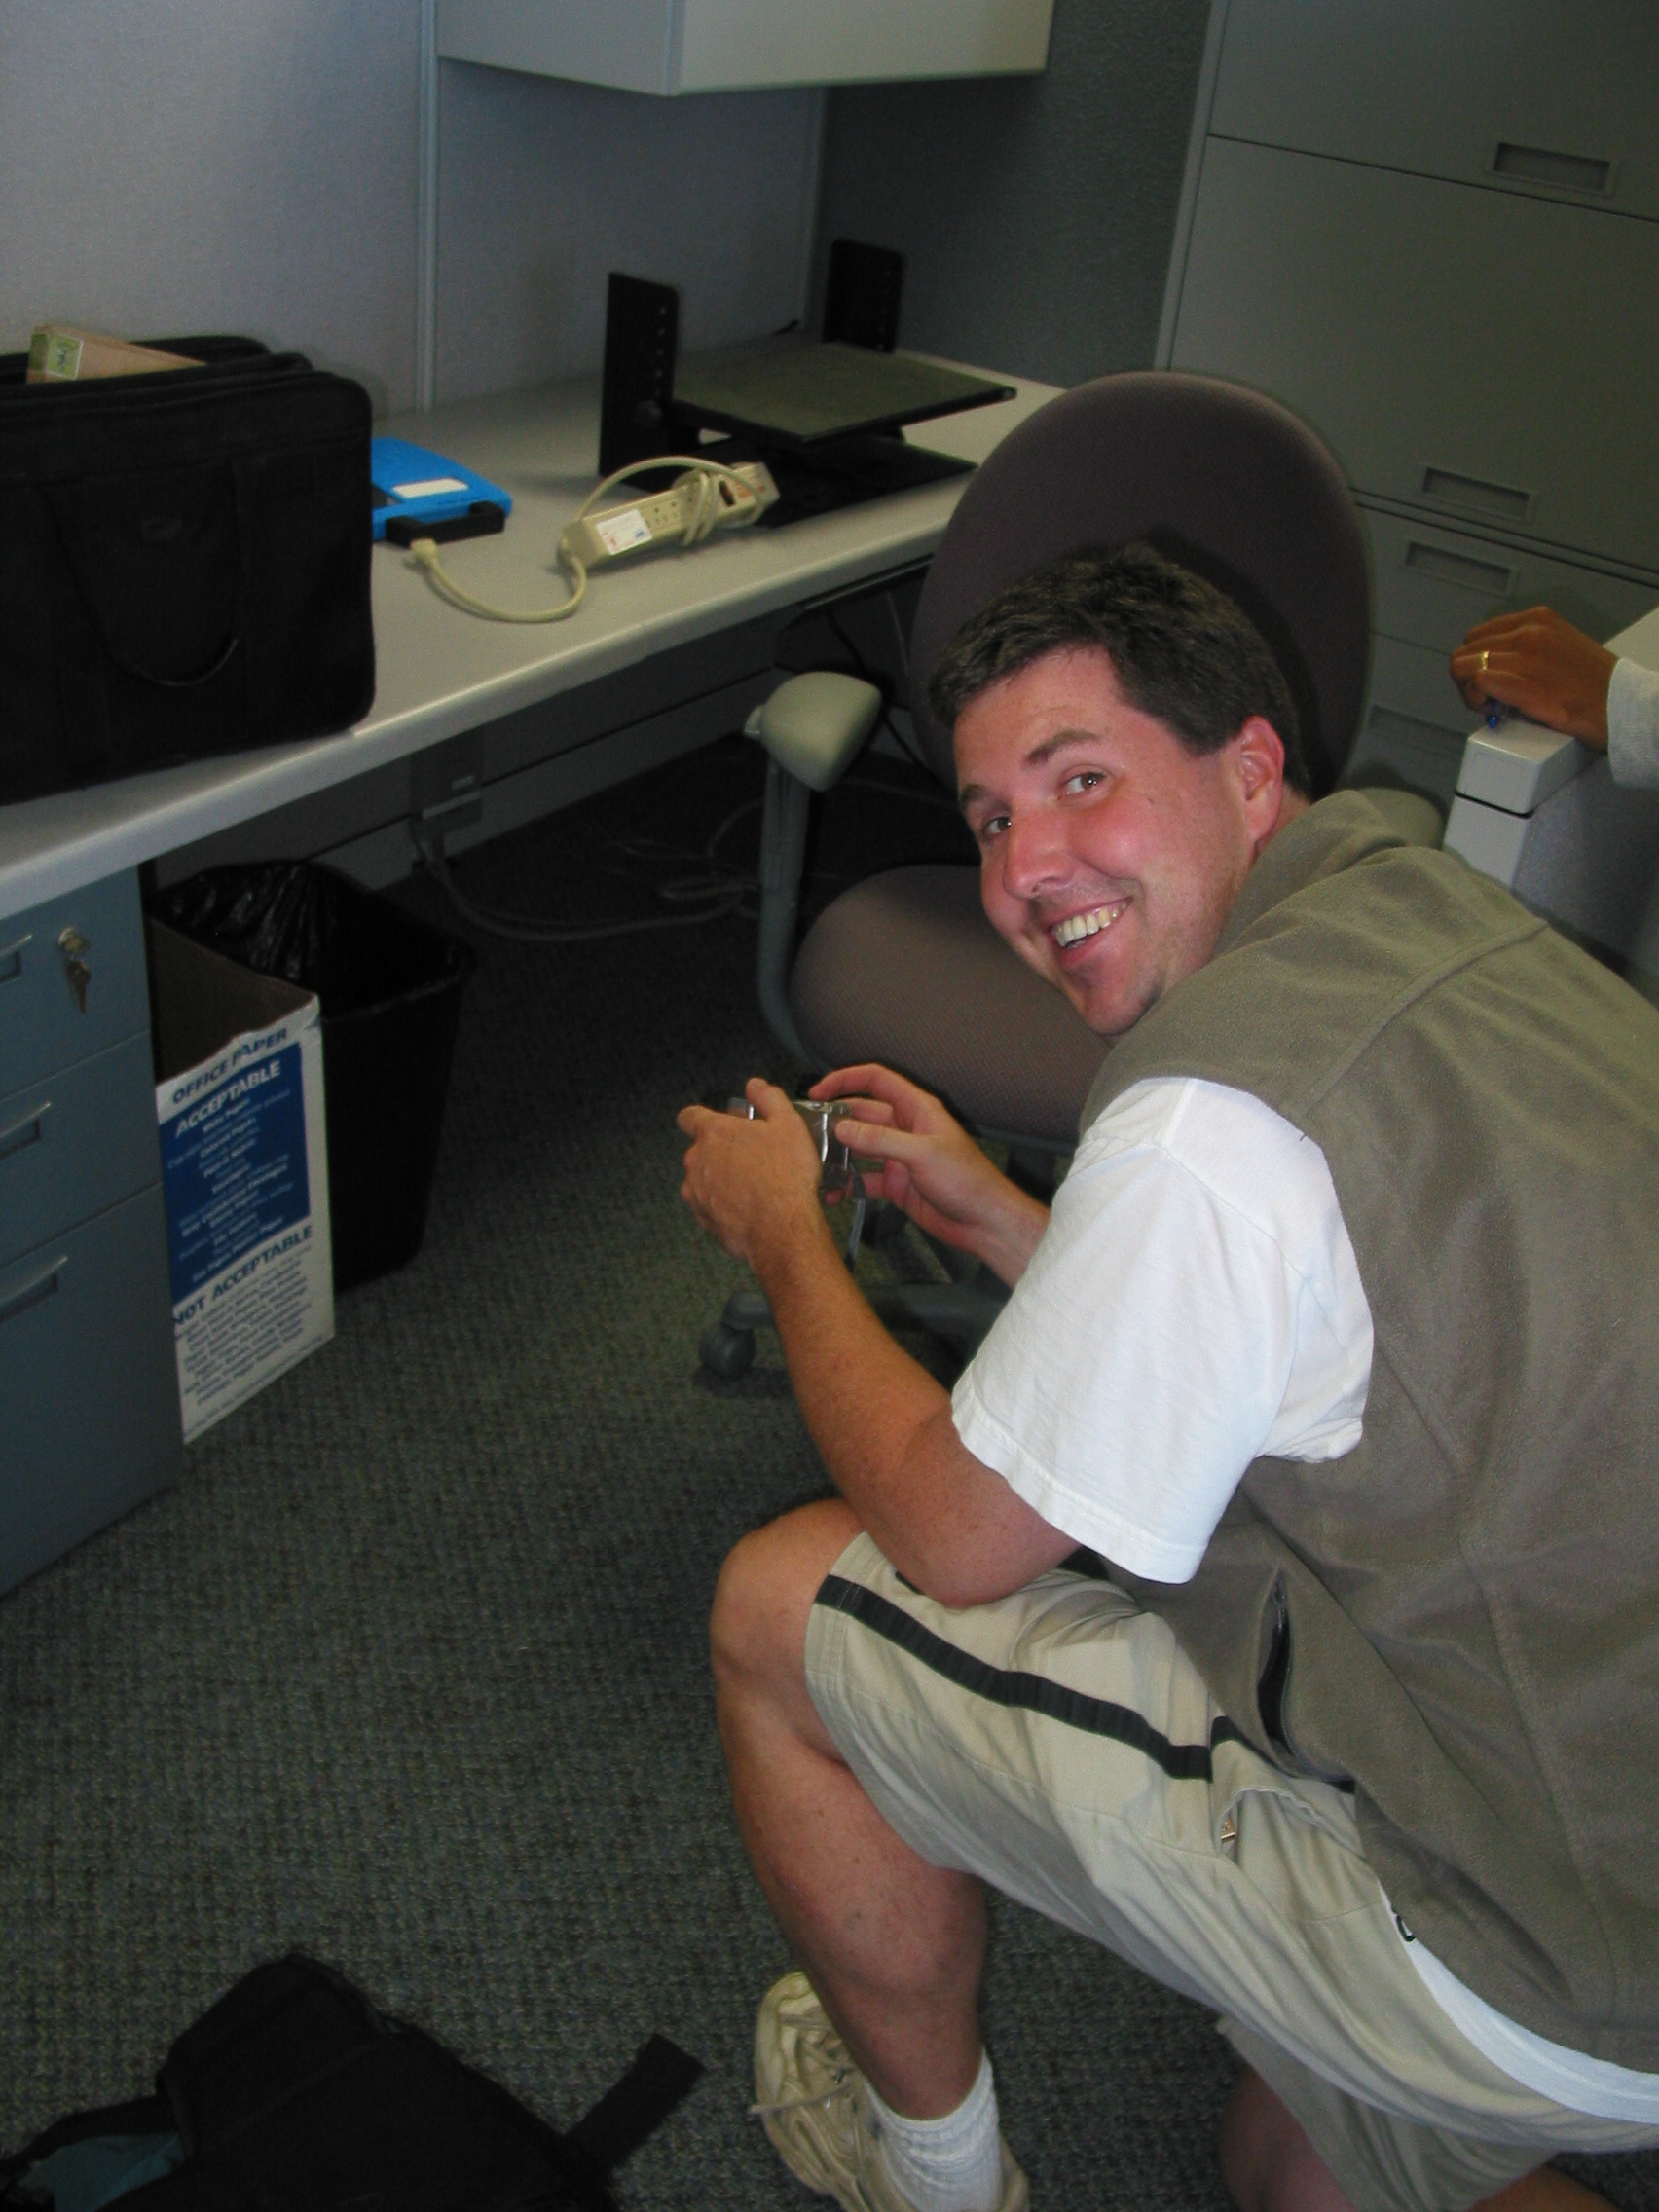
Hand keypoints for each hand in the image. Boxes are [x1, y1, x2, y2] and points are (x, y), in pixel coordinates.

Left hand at [677, 1078, 830, 1269]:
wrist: (782, 1230)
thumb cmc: (786, 1175)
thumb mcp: (788, 1125)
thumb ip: (769, 1099)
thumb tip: (755, 1085)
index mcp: (713, 1133)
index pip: (689, 1117)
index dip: (701, 1117)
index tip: (718, 1125)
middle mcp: (697, 1161)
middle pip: (701, 1150)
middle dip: (722, 1152)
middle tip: (753, 1157)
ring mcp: (697, 1193)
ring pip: (704, 1180)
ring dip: (722, 1180)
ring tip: (754, 1186)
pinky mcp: (704, 1220)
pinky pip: (711, 1206)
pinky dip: (726, 1205)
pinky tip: (751, 1208)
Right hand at [808, 1064, 1049, 1283]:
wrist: (984, 1221)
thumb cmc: (965, 1179)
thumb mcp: (921, 1154)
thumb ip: (880, 1140)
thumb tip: (841, 1128)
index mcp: (916, 1109)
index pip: (876, 1080)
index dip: (846, 1080)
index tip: (818, 1091)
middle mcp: (905, 1129)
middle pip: (862, 1116)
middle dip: (834, 1122)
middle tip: (805, 1135)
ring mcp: (899, 1157)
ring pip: (860, 1149)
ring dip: (838, 1156)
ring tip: (813, 1166)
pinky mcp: (896, 1185)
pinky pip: (865, 1179)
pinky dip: (848, 1185)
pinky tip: (832, 1194)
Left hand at [1450, 606, 1614, 748]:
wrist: (1623, 706)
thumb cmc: (1595, 685)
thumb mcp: (1560, 646)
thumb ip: (1526, 650)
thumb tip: (1493, 668)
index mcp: (1536, 620)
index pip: (1476, 637)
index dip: (1474, 662)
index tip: (1487, 681)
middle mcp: (1529, 633)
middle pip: (1464, 653)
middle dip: (1466, 679)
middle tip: (1487, 699)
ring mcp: (1527, 658)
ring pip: (1464, 668)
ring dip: (1470, 692)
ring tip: (1494, 706)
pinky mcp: (1528, 686)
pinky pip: (1479, 682)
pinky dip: (1478, 699)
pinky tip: (1496, 710)